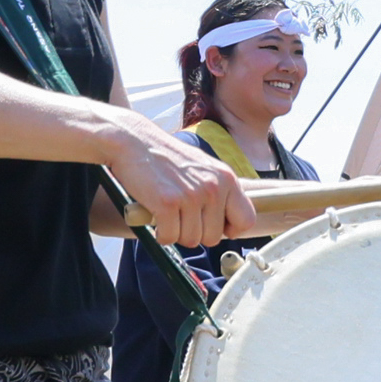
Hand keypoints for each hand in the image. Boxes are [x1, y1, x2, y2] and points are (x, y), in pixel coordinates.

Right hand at [108, 117, 255, 247]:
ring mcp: (191, 195)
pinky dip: (160, 233)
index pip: (246, 219)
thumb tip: (232, 224)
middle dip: (196, 232)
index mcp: (227, 178)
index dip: (230, 229)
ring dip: (176, 231)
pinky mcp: (167, 203)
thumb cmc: (167, 157)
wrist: (134, 141)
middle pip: (214, 237)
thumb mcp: (205, 168)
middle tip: (181, 215)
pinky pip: (169, 238)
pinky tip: (155, 216)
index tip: (214, 226)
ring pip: (191, 240)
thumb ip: (221, 192)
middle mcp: (213, 187)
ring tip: (168, 211)